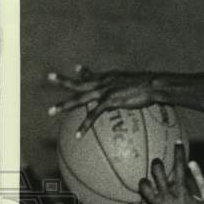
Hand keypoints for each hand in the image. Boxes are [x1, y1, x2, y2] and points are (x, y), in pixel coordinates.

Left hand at [47, 66, 171, 136]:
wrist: (153, 85)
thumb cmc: (153, 86)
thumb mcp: (141, 85)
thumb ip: (135, 90)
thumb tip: (142, 95)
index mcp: (110, 78)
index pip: (94, 74)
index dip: (84, 72)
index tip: (78, 69)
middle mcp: (103, 82)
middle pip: (79, 82)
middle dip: (63, 81)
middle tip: (49, 77)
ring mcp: (104, 91)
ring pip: (79, 98)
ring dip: (64, 105)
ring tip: (51, 111)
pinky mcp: (108, 101)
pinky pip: (93, 115)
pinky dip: (84, 125)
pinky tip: (78, 135)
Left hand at [127, 141, 203, 203]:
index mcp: (182, 191)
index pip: (181, 166)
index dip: (179, 153)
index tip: (178, 143)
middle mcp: (168, 195)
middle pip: (157, 172)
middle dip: (156, 164)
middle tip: (156, 163)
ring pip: (143, 187)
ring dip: (144, 185)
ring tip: (144, 184)